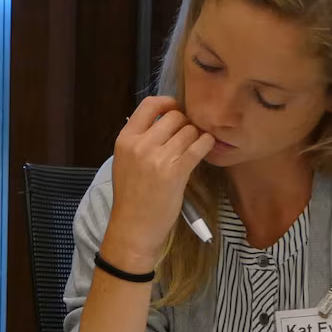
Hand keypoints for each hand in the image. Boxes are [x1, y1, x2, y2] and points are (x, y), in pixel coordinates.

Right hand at [104, 95, 215, 271]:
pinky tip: (204, 149)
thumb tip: (168, 119)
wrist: (133, 228)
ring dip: (195, 138)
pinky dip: (206, 144)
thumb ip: (141, 140)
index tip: (175, 111)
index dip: (168, 103)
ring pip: (189, 131)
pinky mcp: (176, 171)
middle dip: (185, 125)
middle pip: (174, 116)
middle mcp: (140, 144)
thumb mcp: (125, 162)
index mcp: (125, 139)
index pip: (150, 104)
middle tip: (185, 139)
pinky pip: (199, 145)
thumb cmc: (131, 197)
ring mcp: (158, 157)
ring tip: (192, 150)